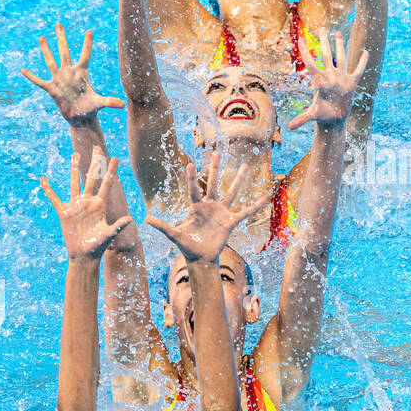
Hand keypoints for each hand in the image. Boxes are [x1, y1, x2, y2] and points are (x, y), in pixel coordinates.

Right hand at [21, 24, 123, 125]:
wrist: (80, 117)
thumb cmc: (90, 109)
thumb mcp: (99, 104)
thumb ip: (110, 102)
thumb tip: (122, 105)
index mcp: (82, 73)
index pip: (85, 55)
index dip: (87, 43)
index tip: (89, 30)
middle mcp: (69, 72)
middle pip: (65, 52)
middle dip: (61, 38)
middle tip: (58, 24)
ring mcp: (59, 79)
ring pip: (51, 61)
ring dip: (46, 50)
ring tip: (41, 37)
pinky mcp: (52, 89)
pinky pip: (39, 81)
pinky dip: (31, 77)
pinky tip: (23, 70)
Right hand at [41, 154, 133, 261]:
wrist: (84, 256)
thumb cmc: (97, 246)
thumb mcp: (108, 235)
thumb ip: (117, 226)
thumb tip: (131, 219)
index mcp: (100, 205)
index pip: (107, 183)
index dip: (111, 170)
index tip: (115, 157)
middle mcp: (88, 202)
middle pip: (91, 177)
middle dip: (95, 162)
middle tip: (97, 147)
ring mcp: (75, 205)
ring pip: (74, 182)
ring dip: (74, 168)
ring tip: (75, 154)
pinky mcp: (64, 212)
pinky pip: (54, 198)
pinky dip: (48, 190)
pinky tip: (43, 180)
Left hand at [144, 153, 269, 263]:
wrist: (200, 257)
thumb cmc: (187, 246)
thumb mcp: (175, 235)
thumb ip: (163, 226)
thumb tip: (146, 219)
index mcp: (196, 207)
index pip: (193, 189)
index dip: (191, 177)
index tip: (189, 163)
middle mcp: (209, 206)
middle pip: (212, 183)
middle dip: (215, 168)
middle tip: (216, 152)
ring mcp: (221, 212)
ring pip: (231, 192)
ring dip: (238, 180)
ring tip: (244, 166)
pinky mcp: (230, 222)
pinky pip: (244, 213)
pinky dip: (254, 207)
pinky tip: (264, 199)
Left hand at [289, 30, 366, 129]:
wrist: (334, 119)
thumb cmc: (322, 116)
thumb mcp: (312, 115)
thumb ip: (302, 118)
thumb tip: (290, 127)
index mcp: (319, 81)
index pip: (310, 63)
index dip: (305, 51)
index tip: (300, 39)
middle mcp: (330, 76)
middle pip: (326, 55)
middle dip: (323, 42)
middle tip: (320, 28)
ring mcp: (341, 78)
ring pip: (341, 57)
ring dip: (340, 45)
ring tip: (338, 32)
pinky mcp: (352, 82)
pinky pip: (358, 70)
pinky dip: (362, 62)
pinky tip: (365, 52)